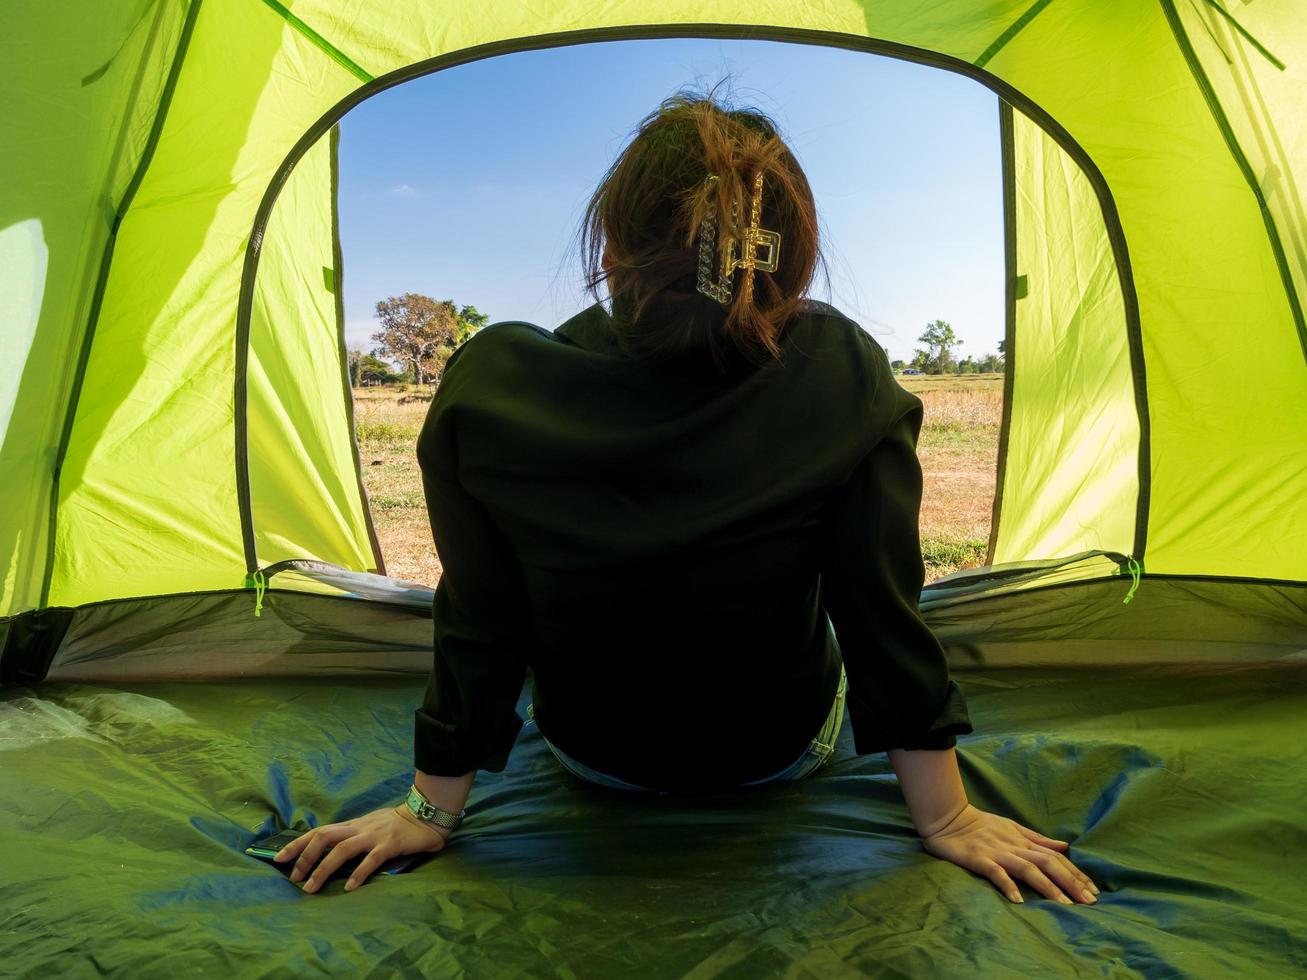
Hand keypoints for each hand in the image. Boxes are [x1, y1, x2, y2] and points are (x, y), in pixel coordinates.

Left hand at [274, 805, 449, 893]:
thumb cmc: (396, 826)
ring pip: (342, 849)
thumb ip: (353, 838)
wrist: (425, 816)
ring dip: (323, 869)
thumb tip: (329, 856)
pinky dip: (358, 873)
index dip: (297, 844)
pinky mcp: (390, 844)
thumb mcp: (369, 828)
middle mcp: (359, 828)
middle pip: (324, 837)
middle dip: (304, 857)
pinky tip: (349, 888)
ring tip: (311, 888)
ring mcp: (374, 835)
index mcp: (352, 825)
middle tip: (293, 879)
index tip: (278, 859)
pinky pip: (371, 859)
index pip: (318, 832)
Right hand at [921, 803, 1098, 904]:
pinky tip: (1018, 900)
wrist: (947, 817)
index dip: (1075, 872)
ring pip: (1027, 869)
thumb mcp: (1012, 827)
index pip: (1055, 856)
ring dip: (1047, 886)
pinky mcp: (978, 859)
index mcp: (1023, 840)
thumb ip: (1038, 839)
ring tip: (1064, 904)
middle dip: (1070, 882)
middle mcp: (1014, 846)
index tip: (1093, 889)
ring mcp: (997, 852)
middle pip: (1048, 863)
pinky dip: (1007, 884)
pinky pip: (995, 872)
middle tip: (1089, 901)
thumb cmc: (980, 824)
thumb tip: (1065, 846)